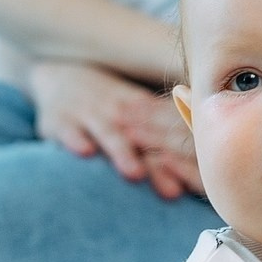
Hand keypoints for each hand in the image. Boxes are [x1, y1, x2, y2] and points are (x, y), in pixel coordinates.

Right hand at [25, 61, 202, 199]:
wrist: (57, 69)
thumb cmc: (106, 99)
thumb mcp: (135, 105)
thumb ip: (164, 131)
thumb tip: (204, 166)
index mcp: (143, 108)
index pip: (167, 131)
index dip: (182, 154)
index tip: (199, 177)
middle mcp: (118, 110)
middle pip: (143, 139)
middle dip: (158, 164)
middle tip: (174, 191)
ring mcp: (88, 113)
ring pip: (108, 133)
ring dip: (122, 152)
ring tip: (135, 174)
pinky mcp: (58, 119)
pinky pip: (67, 130)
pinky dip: (75, 140)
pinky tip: (85, 152)